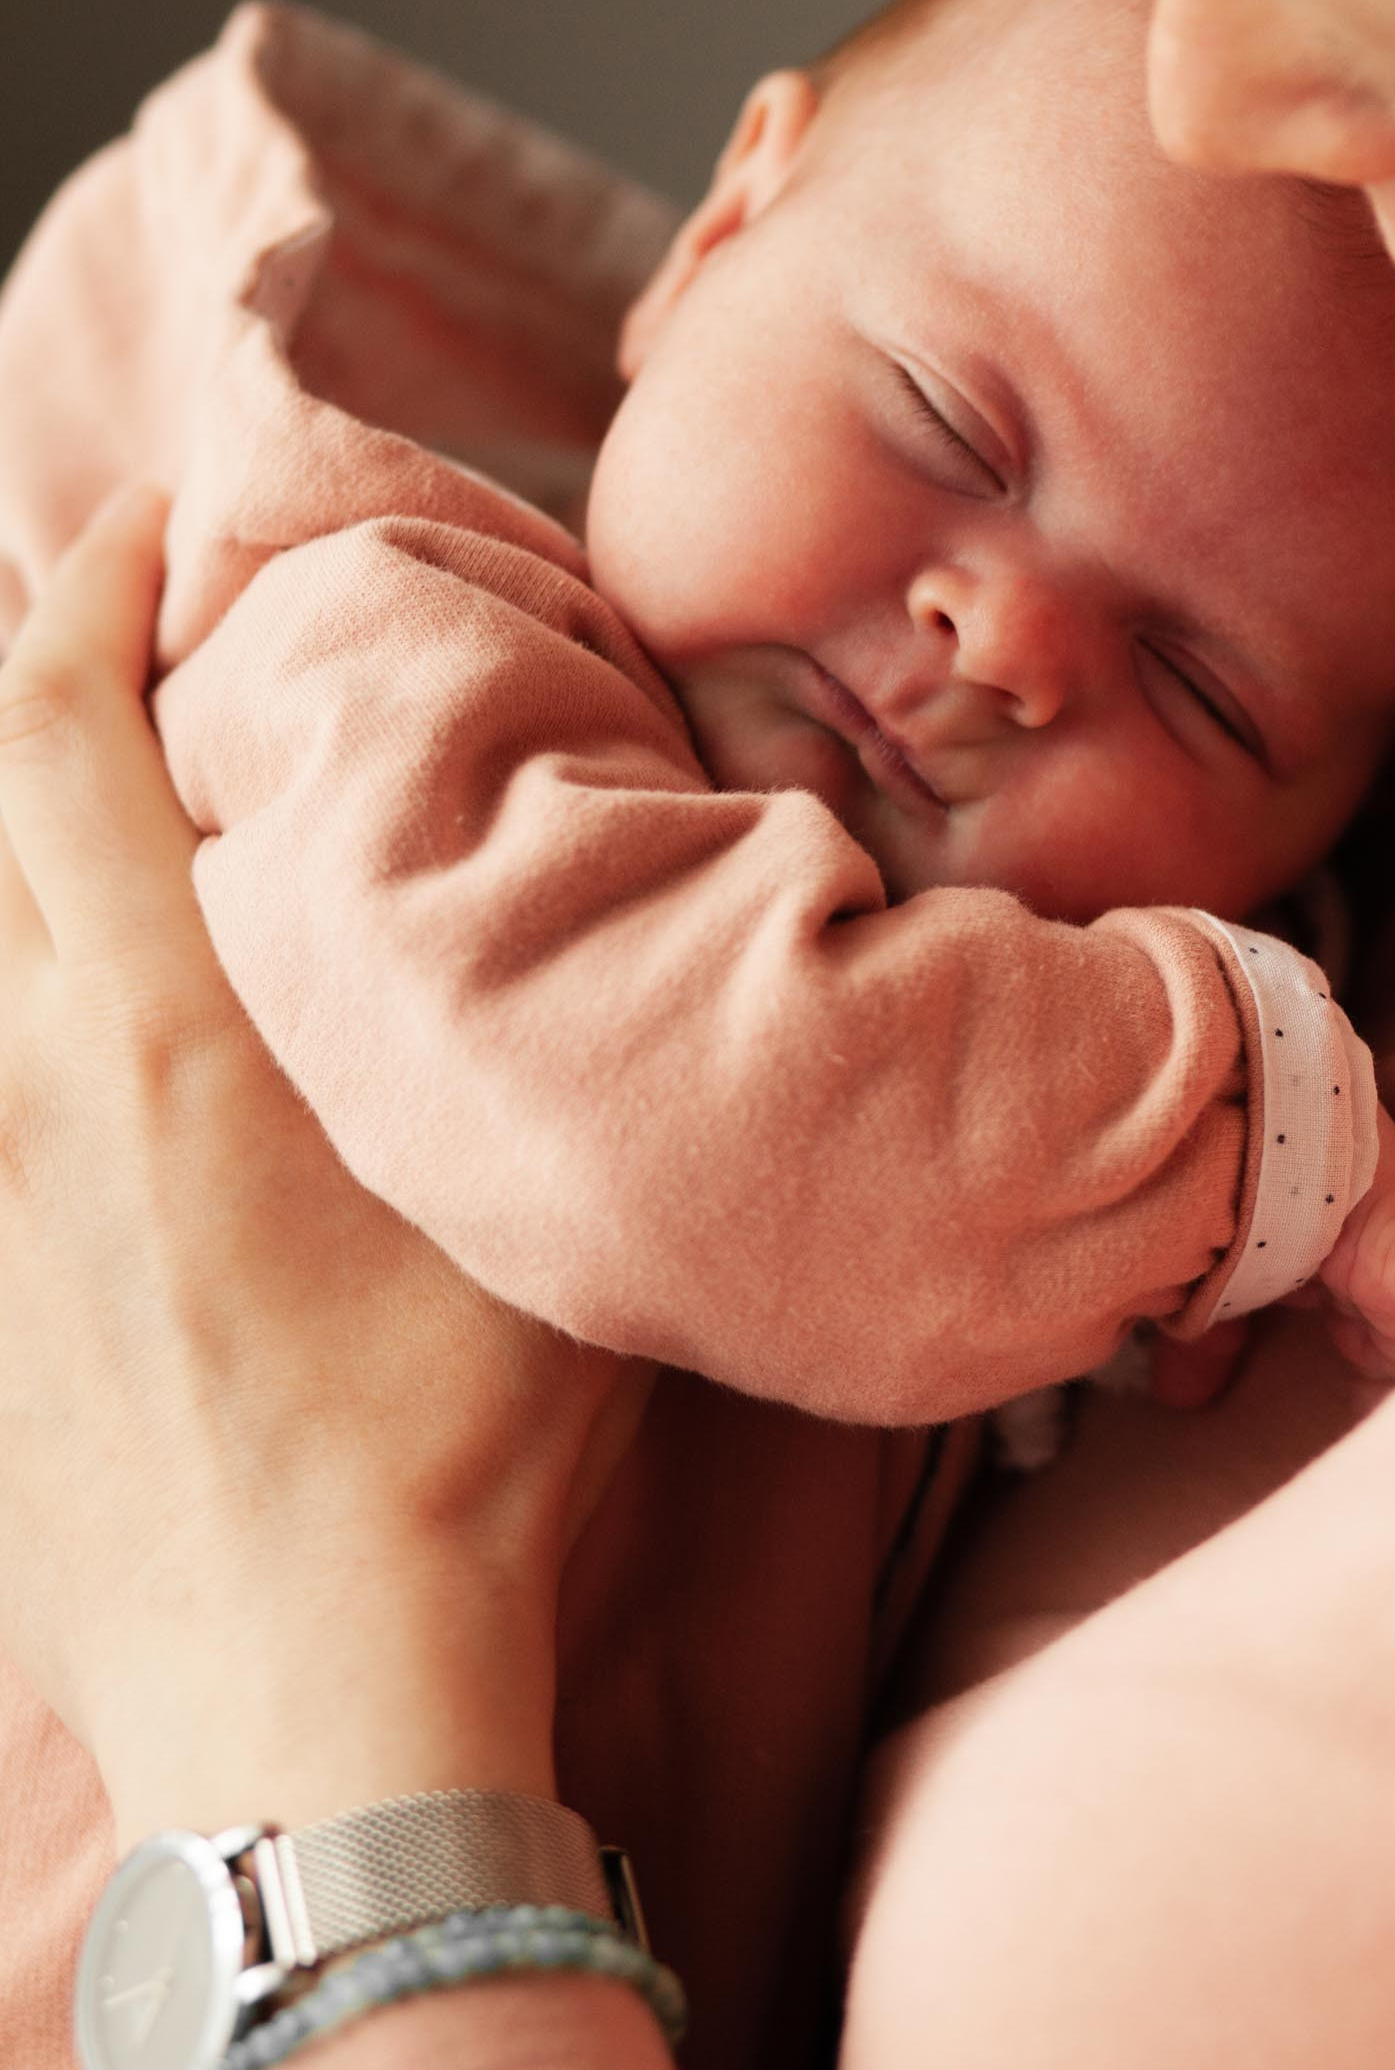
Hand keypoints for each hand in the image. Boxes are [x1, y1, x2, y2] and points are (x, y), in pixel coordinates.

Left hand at [0, 488, 647, 1843]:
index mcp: (158, 1026)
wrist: (306, 1685)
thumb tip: (529, 880)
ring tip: (67, 796)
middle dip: (10, 662)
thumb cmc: (453, 1438)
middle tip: (90, 602)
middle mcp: (19, 1080)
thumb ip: (489, 1011)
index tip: (145, 523)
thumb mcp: (517, 1181)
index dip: (86, 590)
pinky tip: (49, 1003)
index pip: (50, 727)